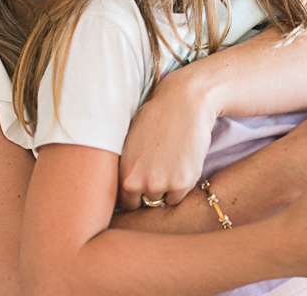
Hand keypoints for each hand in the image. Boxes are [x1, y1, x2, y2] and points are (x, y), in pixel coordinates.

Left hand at [118, 70, 215, 209]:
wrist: (185, 102)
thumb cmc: (155, 117)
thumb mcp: (129, 142)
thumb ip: (126, 167)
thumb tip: (121, 188)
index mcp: (122, 173)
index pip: (125, 202)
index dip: (134, 193)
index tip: (142, 182)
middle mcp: (139, 183)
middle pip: (144, 204)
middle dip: (150, 192)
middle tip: (158, 170)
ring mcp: (162, 184)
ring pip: (163, 200)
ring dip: (166, 189)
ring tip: (170, 163)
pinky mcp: (183, 182)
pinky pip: (179, 196)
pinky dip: (181, 185)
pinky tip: (181, 162)